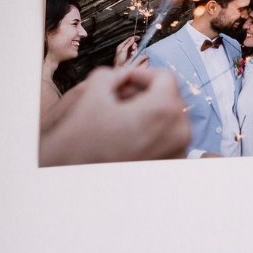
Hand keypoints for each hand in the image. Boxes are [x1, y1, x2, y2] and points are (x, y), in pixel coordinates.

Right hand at [39, 66, 189, 165]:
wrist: (74, 178)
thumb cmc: (83, 142)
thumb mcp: (93, 93)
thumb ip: (114, 74)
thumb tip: (124, 76)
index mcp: (163, 110)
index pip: (165, 77)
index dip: (142, 74)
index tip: (126, 80)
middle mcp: (178, 134)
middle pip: (170, 98)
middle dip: (145, 94)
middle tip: (119, 97)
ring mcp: (176, 154)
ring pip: (169, 119)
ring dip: (148, 112)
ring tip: (120, 117)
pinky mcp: (169, 167)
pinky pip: (167, 140)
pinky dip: (151, 132)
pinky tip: (126, 135)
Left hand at [112, 35, 138, 66]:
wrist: (120, 68)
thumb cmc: (119, 60)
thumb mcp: (123, 51)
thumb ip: (128, 44)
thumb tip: (132, 39)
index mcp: (121, 46)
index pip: (128, 40)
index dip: (133, 38)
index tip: (138, 37)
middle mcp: (124, 49)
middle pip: (132, 44)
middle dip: (134, 45)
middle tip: (133, 48)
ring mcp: (128, 53)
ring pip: (134, 48)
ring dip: (134, 50)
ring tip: (132, 53)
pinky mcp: (131, 56)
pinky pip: (135, 53)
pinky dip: (134, 53)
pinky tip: (132, 56)